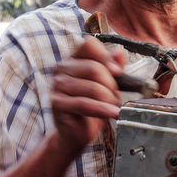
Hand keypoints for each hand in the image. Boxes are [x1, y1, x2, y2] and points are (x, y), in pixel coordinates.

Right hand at [49, 36, 127, 152]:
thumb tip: (119, 52)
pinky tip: (112, 113)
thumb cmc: (93, 106)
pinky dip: (103, 109)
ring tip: (112, 107)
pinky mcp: (57, 103)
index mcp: (74, 58)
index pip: (89, 44)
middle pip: (94, 68)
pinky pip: (85, 104)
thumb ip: (113, 67)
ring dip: (108, 99)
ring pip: (92, 87)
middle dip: (111, 85)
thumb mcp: (107, 84)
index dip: (106, 57)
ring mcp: (57, 85)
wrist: (78, 131)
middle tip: (115, 97)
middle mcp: (62, 68)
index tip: (117, 72)